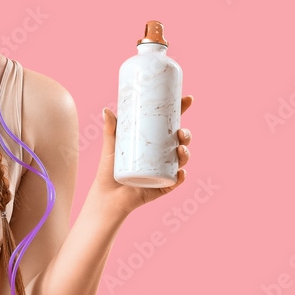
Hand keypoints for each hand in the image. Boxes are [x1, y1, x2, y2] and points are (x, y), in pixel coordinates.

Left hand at [93, 95, 193, 216]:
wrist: (107, 195)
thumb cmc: (109, 169)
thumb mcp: (111, 146)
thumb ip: (110, 129)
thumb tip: (106, 110)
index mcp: (154, 142)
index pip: (170, 125)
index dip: (181, 111)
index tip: (188, 99)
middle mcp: (162, 155)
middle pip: (180, 141)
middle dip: (186, 135)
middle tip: (181, 132)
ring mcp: (164, 170)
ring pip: (181, 160)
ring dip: (186, 154)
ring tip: (180, 150)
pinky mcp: (162, 186)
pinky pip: (176, 181)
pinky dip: (181, 176)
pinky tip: (181, 172)